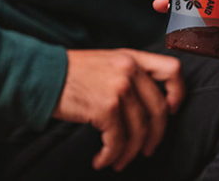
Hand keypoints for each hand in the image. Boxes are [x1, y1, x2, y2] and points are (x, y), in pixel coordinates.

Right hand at [52, 49, 184, 171]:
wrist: (40, 74)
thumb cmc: (68, 72)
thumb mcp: (104, 62)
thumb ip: (128, 73)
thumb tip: (149, 103)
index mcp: (130, 57)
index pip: (172, 70)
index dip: (178, 93)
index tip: (170, 110)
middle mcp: (128, 70)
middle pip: (159, 111)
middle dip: (154, 136)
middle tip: (146, 149)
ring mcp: (118, 89)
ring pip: (139, 131)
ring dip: (129, 153)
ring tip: (118, 161)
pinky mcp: (105, 108)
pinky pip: (117, 141)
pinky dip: (111, 156)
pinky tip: (102, 160)